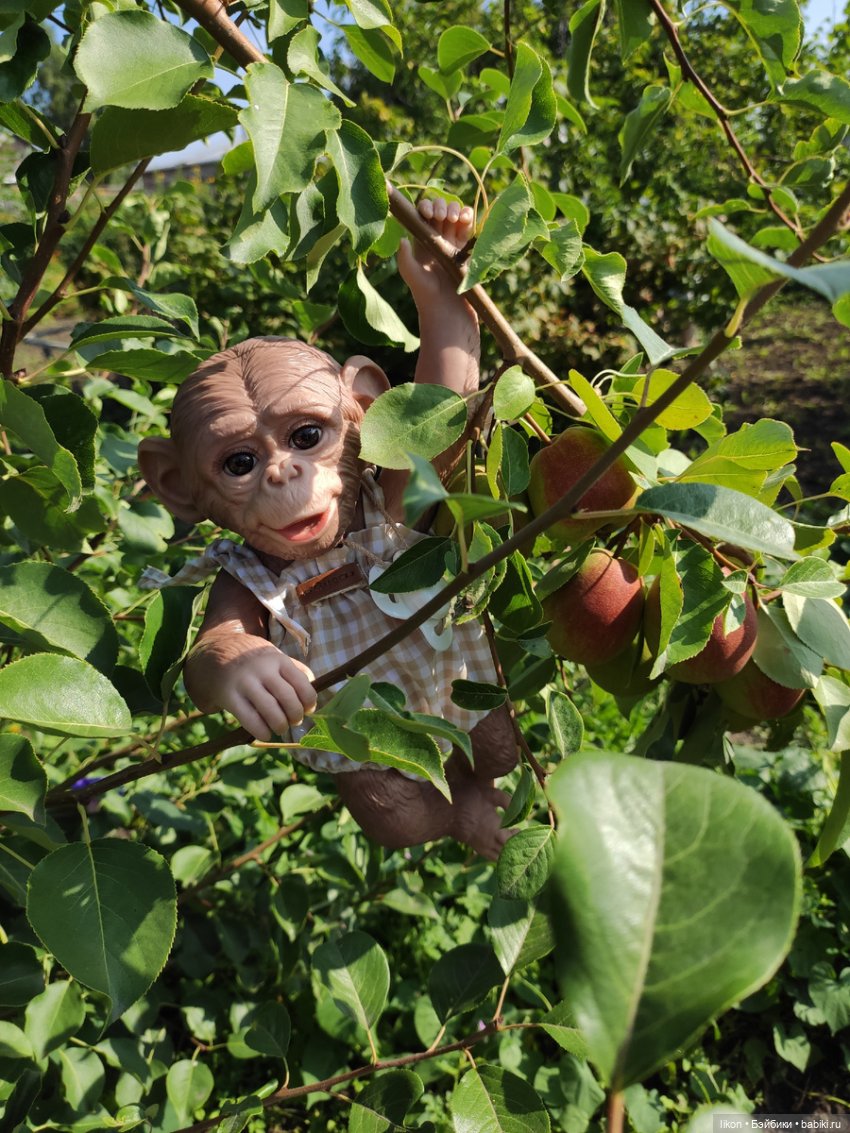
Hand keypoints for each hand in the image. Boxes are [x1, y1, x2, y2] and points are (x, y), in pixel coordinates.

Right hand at [185, 633, 316, 740]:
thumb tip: (312, 700)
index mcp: (278, 659)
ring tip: (280, 728)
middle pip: (288, 699)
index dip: (309, 701)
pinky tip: (265, 733)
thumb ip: (295, 672)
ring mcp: (245, 683)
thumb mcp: (275, 656)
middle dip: (295, 716)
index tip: (308, 709)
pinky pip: (250, 719)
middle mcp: (263, 670)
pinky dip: (262, 731)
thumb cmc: (254, 660)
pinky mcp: (230, 696)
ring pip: (270, 711)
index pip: (302, 683)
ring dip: (280, 725)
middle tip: (294, 721)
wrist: (217, 651)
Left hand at [397, 197, 475, 309]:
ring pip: (454, 214)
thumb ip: (405, 259)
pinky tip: (466, 219)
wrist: (450, 312)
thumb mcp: (413, 277)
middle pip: (438, 210)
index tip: (429, 214)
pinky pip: (469, 225)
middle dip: (441, 206)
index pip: (421, 215)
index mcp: (420, 242)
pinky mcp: (468, 248)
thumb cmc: (428, 296)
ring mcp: (453, 243)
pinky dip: (469, 216)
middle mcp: (435, 240)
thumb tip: (402, 239)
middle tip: (442, 218)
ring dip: (455, 209)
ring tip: (455, 219)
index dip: (425, 207)